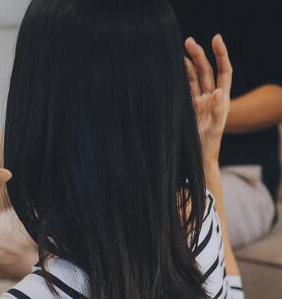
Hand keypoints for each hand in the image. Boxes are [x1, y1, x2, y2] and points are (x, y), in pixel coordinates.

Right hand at [184, 34, 231, 163]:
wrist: (198, 159)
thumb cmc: (208, 146)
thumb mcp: (214, 129)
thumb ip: (216, 110)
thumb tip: (217, 91)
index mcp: (221, 99)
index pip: (224, 71)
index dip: (221, 54)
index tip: (215, 39)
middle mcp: (210, 97)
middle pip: (206, 70)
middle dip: (199, 55)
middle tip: (188, 42)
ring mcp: (199, 102)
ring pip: (195, 77)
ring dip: (189, 64)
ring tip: (180, 51)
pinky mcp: (188, 108)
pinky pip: (185, 89)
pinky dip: (181, 78)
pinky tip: (175, 69)